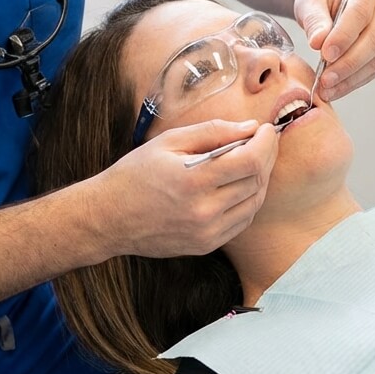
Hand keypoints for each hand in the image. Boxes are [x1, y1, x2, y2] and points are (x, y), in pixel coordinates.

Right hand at [96, 119, 277, 257]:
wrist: (108, 218)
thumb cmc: (134, 174)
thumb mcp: (168, 142)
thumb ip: (211, 132)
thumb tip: (249, 128)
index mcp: (193, 181)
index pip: (249, 161)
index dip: (265, 143)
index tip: (266, 129)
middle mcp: (204, 211)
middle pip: (256, 181)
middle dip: (266, 156)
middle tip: (263, 141)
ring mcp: (206, 233)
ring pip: (254, 203)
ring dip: (260, 179)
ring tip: (253, 160)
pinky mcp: (205, 245)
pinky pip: (241, 221)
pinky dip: (248, 200)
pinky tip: (240, 185)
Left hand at [295, 0, 374, 101]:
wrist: (332, 3)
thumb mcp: (309, 0)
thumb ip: (313, 18)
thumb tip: (318, 41)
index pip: (360, 13)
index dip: (343, 36)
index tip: (325, 54)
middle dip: (349, 63)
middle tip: (325, 79)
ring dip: (352, 77)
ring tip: (327, 88)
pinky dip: (356, 81)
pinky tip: (337, 89)